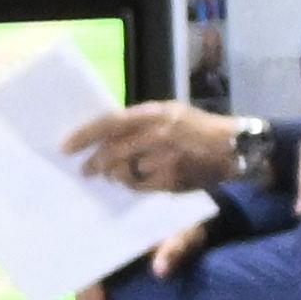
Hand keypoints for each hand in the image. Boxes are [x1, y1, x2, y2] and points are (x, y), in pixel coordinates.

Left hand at [60, 100, 241, 192]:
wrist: (235, 147)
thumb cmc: (197, 128)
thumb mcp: (170, 114)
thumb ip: (139, 123)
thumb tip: (103, 135)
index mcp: (155, 113)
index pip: (110, 122)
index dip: (84, 135)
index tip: (65, 146)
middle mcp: (159, 133)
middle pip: (112, 151)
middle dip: (95, 163)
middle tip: (85, 170)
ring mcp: (166, 157)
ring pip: (124, 171)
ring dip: (115, 176)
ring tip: (114, 175)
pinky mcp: (172, 178)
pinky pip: (141, 185)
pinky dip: (135, 185)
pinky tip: (138, 181)